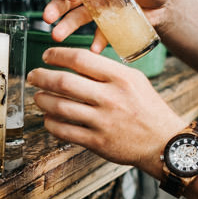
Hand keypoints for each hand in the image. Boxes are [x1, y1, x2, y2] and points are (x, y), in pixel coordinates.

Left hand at [27, 47, 185, 172]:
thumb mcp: (135, 80)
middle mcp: (110, 97)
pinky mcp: (97, 142)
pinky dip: (51, 123)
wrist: (164, 143)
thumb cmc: (148, 109)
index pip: (80, 59)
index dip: (58, 55)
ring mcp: (102, 121)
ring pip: (60, 107)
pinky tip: (49, 118)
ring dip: (42, 100)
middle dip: (41, 77)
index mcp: (120, 77)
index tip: (47, 56)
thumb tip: (76, 62)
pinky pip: (64, 131)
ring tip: (38, 97)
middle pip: (64, 82)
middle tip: (33, 76)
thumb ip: (107, 71)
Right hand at [43, 0, 178, 49]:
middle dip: (57, 7)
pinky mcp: (108, 26)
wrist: (167, 5)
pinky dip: (96, 43)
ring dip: (67, 26)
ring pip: (77, 18)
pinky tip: (95, 49)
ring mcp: (99, 10)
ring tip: (58, 36)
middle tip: (49, 17)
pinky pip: (98, 35)